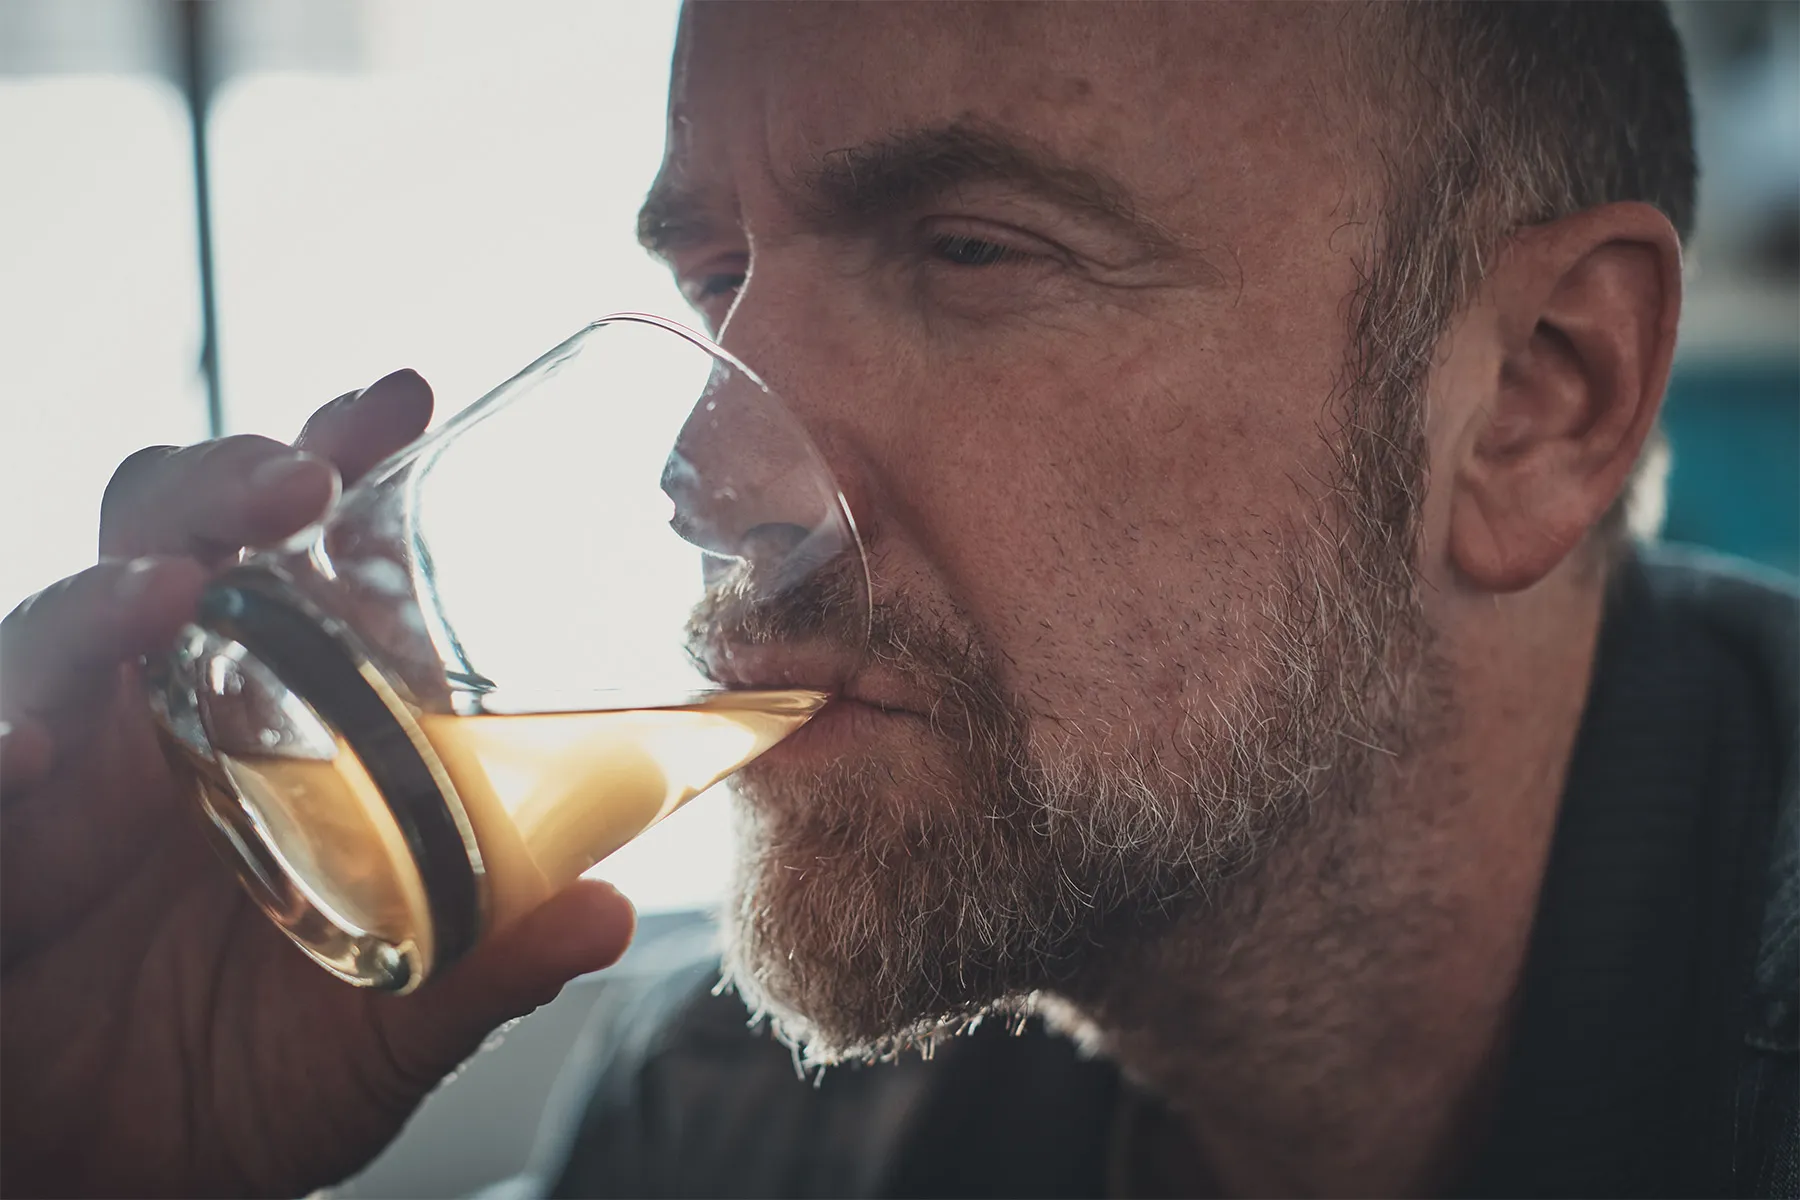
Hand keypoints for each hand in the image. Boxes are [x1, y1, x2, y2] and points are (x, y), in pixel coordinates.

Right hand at [0, 371, 636, 1197]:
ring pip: (52, 627)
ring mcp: (52, 772)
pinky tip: (23, 761)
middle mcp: (156, 719)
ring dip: (106, 595)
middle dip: (226, 484)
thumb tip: (603, 912)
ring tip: (174, 593)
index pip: (294, 560)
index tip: (399, 396)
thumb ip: (479, 972)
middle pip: (167, 540)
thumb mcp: (373, 1036)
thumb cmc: (227, 1091)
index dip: (333, 461)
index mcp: (268, 730)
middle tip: (306, 479)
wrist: (90, 1188)